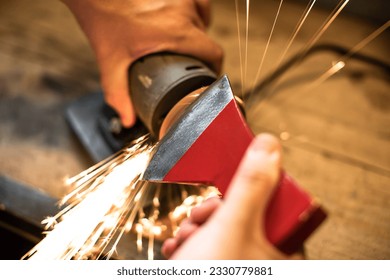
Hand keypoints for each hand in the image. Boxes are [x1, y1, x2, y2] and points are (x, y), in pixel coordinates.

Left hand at [62, 0, 222, 126]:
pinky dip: (195, 12)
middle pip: (206, 38)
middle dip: (199, 54)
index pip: (213, 53)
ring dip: (198, 33)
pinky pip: (196, 1)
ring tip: (184, 43)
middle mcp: (183, 11)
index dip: (214, 68)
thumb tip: (127, 118)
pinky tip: (184, 20)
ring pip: (203, 17)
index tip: (207, 76)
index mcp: (175, 32)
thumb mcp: (110, 60)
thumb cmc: (101, 16)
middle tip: (185, 64)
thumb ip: (118, 93)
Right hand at [162, 134, 301, 258]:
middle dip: (212, 211)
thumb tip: (269, 146)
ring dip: (197, 226)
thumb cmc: (212, 276)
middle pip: (241, 211)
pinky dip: (191, 240)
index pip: (275, 200)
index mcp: (282, 248)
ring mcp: (241, 260)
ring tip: (187, 237)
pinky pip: (209, 239)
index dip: (249, 189)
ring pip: (221, 223)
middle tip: (201, 217)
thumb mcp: (231, 226)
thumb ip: (250, 186)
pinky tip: (181, 248)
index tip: (230, 184)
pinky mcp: (221, 263)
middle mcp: (264, 256)